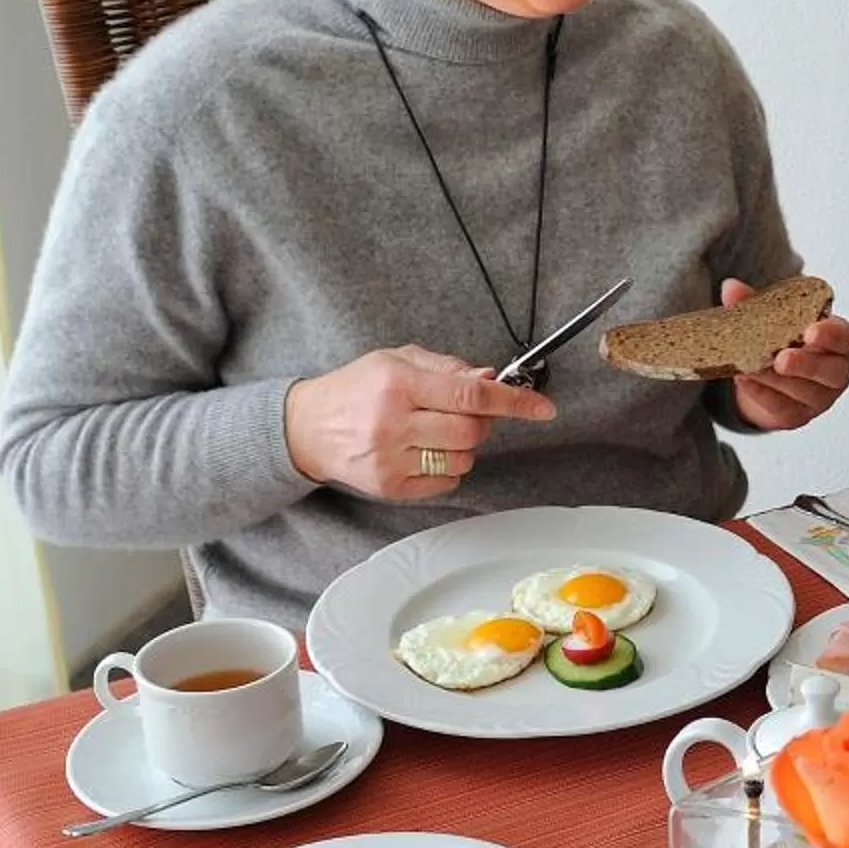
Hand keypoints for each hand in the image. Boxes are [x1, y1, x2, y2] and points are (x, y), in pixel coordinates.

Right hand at [282, 345, 555, 499]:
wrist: (306, 427)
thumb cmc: (355, 389)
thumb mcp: (396, 361)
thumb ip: (447, 368)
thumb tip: (492, 377)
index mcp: (399, 383)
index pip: (471, 394)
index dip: (514, 402)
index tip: (542, 408)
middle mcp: (394, 422)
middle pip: (473, 431)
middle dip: (481, 422)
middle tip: (464, 414)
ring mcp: (391, 458)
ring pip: (463, 459)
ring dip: (462, 446)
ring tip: (432, 432)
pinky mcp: (390, 486)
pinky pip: (446, 480)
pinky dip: (446, 467)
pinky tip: (420, 452)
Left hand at [725, 278, 848, 429]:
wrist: (770, 375)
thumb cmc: (784, 339)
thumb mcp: (774, 317)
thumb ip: (755, 301)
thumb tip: (731, 289)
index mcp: (838, 341)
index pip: (848, 339)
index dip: (833, 336)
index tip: (811, 331)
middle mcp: (835, 371)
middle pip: (831, 372)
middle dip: (806, 365)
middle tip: (781, 358)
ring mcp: (819, 397)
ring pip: (804, 392)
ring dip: (776, 380)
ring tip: (751, 367)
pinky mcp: (798, 415)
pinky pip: (783, 409)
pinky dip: (761, 394)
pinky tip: (745, 380)